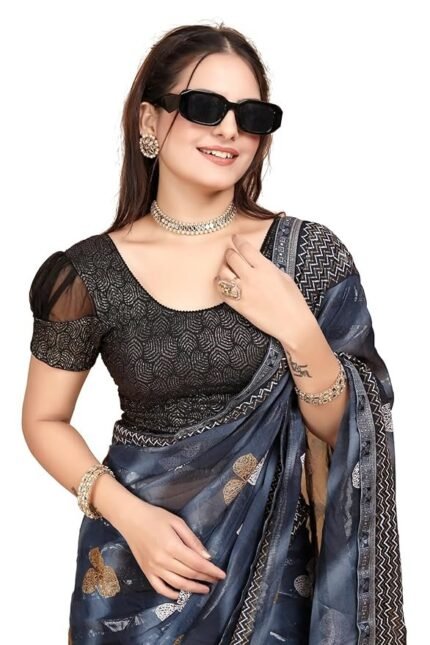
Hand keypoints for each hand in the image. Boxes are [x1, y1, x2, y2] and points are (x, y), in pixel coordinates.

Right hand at [116, 495, 226, 599]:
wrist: (131, 519)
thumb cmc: (156, 517)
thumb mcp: (177, 522)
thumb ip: (192, 540)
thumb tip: (207, 557)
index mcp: (172, 546)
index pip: (197, 563)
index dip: (211, 570)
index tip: (222, 574)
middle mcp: (163, 560)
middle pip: (189, 574)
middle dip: (205, 578)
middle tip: (216, 580)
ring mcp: (154, 568)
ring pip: (177, 584)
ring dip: (193, 588)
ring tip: (204, 589)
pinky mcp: (146, 572)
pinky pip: (160, 588)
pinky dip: (171, 593)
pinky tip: (181, 594)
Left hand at [215, 233, 316, 348]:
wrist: (292, 323)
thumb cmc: (293, 300)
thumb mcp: (283, 276)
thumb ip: (267, 267)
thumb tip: (256, 263)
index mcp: (265, 268)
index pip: (245, 248)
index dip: (238, 241)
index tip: (235, 238)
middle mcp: (252, 277)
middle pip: (231, 258)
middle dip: (229, 254)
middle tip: (230, 254)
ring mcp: (243, 292)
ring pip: (223, 273)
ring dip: (223, 269)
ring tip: (227, 269)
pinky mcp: (239, 305)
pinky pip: (221, 291)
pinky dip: (219, 285)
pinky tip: (222, 283)